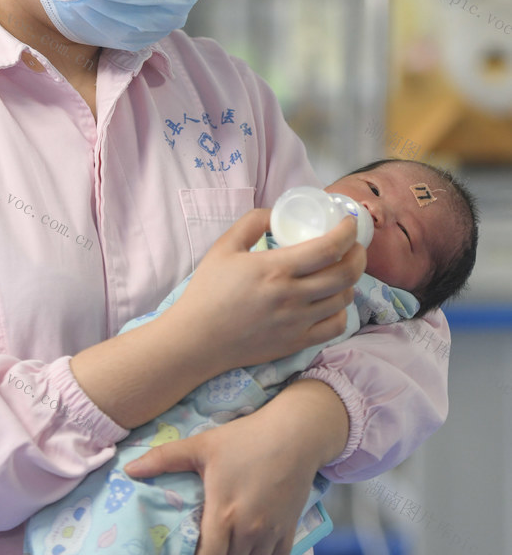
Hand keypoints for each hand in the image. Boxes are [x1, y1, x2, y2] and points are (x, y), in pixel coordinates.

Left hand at [124, 379, 348, 554]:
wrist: (294, 434)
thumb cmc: (245, 438)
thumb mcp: (202, 445)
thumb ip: (164, 459)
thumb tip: (128, 469)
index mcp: (223, 516)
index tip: (183, 550)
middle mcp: (247, 533)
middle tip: (204, 545)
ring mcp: (270, 535)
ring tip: (224, 545)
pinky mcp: (288, 532)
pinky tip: (249, 550)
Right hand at [165, 208, 365, 377]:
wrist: (198, 339)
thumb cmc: (208, 290)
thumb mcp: (224, 246)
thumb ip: (252, 223)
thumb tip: (277, 213)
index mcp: (275, 269)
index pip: (328, 248)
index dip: (346, 232)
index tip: (347, 222)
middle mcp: (292, 297)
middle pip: (346, 273)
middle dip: (358, 254)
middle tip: (353, 244)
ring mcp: (298, 323)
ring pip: (344, 299)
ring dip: (350, 280)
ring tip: (341, 269)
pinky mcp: (297, 342)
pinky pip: (336, 326)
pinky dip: (341, 310)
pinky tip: (331, 300)